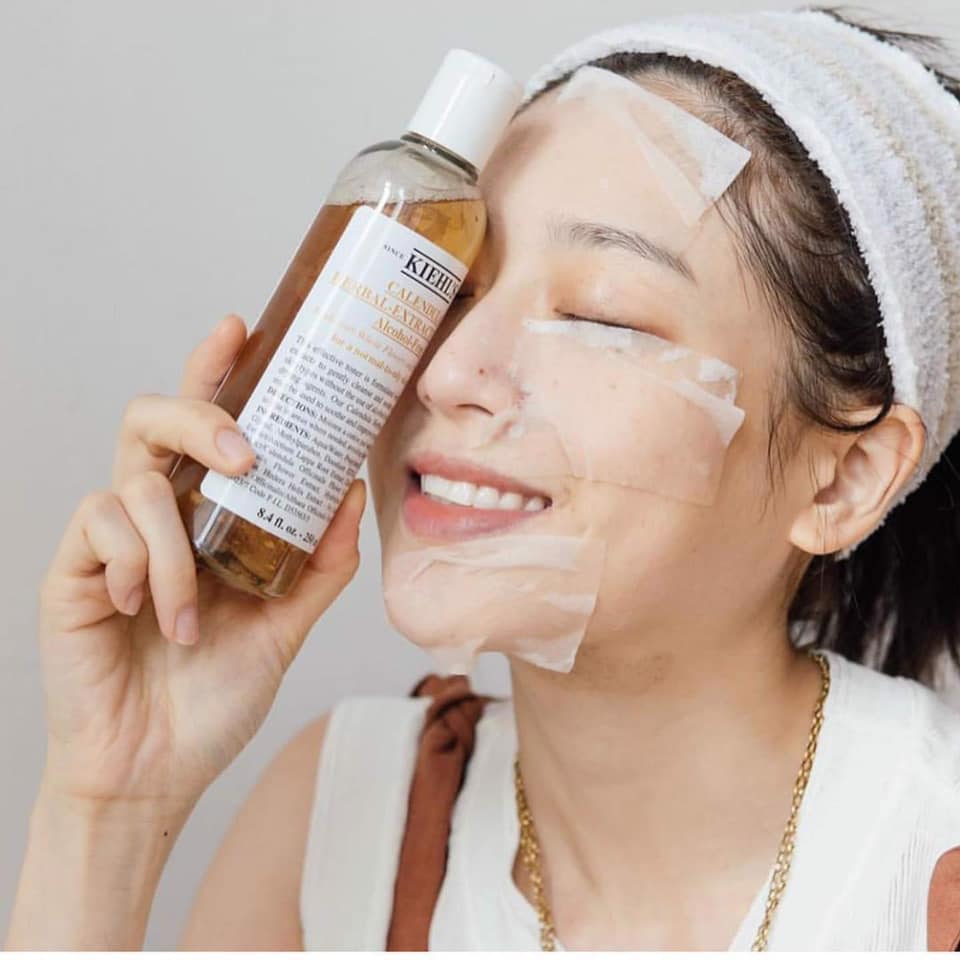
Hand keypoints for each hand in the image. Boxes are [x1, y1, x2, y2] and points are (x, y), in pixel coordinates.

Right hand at [36, 314, 365, 809]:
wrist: (155, 770)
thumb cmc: (214, 695)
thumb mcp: (284, 625)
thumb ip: (319, 564)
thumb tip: (353, 494)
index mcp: (205, 519)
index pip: (206, 428)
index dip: (217, 371)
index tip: (244, 327)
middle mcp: (156, 515)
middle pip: (155, 420)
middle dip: (200, 415)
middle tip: (245, 452)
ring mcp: (108, 539)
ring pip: (131, 477)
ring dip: (175, 544)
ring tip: (191, 612)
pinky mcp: (72, 568)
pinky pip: (98, 525)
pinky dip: (136, 564)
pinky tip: (146, 612)